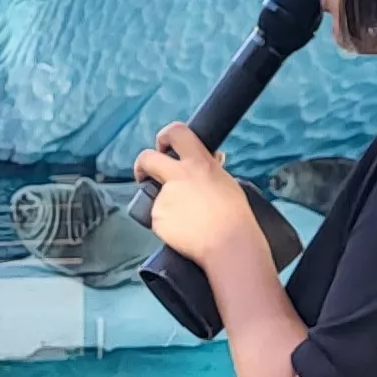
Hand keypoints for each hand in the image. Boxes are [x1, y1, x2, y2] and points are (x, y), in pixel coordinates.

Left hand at [129, 124, 268, 269]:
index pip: (176, 132)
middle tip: (145, 176)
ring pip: (154, 195)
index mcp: (198, 163)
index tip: (163, 147)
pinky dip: (166, 224)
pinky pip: (157, 218)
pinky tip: (183, 231)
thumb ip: (212, 168)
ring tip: (186, 219)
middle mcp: (178, 176)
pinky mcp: (157, 217)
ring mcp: (165, 197)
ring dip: (163, 204)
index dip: (165, 136)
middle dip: (142, 166)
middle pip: (146, 158)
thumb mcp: (226, 182)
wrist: (229, 244)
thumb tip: (212, 158)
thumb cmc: (234, 217)